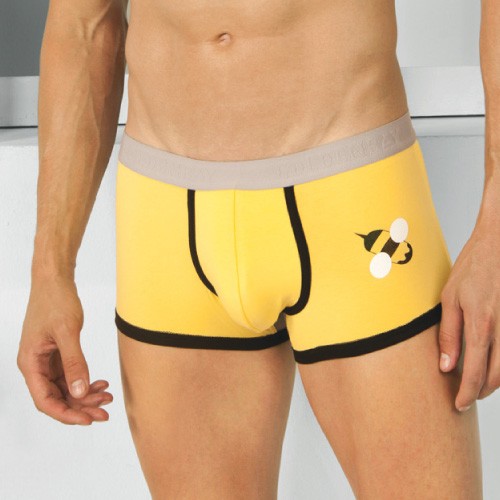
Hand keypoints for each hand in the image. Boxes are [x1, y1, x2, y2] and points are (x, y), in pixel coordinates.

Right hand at [17, 275, 112, 424]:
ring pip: (65, 388)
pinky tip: (101, 382)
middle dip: (81, 406)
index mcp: (30, 363)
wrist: (55, 280)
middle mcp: (36, 365)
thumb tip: (78, 392)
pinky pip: (70, 375)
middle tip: (105, 412)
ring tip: (107, 396)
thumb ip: (74, 362)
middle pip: (57, 397)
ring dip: (85, 395)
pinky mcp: (57, 353)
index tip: (88, 420)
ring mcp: (46, 360)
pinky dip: (85, 380)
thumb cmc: (56, 300)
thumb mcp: (67, 332)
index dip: (67, 414)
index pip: (45, 400)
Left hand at [438, 216, 499, 411]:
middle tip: (466, 398)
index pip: (474, 372)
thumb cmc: (473, 267)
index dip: (466, 393)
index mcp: (481, 325)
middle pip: (496, 376)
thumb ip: (450, 334)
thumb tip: (446, 366)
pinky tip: (491, 362)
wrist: (499, 244)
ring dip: (493, 380)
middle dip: (480, 391)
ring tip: (476, 384)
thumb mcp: (450, 298)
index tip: (458, 405)